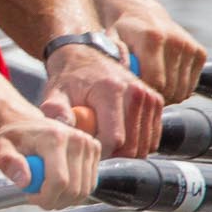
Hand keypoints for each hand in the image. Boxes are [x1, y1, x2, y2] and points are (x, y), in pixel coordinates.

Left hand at [0, 106, 100, 208]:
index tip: (31, 197)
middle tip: (37, 196)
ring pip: (83, 190)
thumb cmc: (13, 138)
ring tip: (45, 189)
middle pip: (74, 189)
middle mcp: (76, 139)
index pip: (59, 180)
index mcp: (54, 137)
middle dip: (54, 200)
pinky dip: (74, 192)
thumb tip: (24, 181)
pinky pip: (89, 184)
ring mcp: (89, 144)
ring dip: (64, 198)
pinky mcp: (95, 149)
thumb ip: (8, 162)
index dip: (46, 197)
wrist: (26, 123)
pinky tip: (58, 184)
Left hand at [41, 44, 161, 157]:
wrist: (86, 56)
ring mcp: (149, 97)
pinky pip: (151, 139)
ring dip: (124, 151)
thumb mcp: (55, 93)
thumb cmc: (69, 79)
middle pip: (132, 146)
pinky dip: (136, 143)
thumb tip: (63, 128)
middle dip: (112, 154)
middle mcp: (136, 92)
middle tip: (93, 144)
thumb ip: (56, 111)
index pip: (114, 139)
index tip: (86, 148)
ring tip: (103, 136)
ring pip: (143, 146)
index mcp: (111, 90)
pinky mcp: (156, 102)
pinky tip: (117, 133)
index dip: (99, 152)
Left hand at [110, 3, 205, 104]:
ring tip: (153, 89)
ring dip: (168, 96)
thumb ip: (115, 58)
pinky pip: (191, 85)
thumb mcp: (110, 42)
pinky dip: (179, 89)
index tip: (136, 94)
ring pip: (183, 90)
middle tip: (143, 94)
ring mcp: (189, 47)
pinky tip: (165, 81)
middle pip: (170, 88)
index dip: (145, 94)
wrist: (142, 13)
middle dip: (156, 97)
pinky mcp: (199, 52)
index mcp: (152, 38)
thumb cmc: (122, 33)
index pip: (155, 81)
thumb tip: (126, 76)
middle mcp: (175, 41)